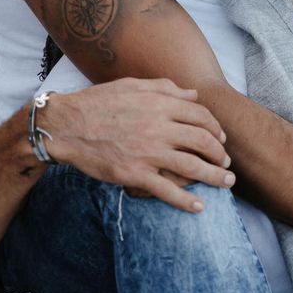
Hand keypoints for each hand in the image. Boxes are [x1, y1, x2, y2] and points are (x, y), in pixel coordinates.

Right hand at [41, 78, 233, 211]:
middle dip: (220, 154)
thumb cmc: (98, 102)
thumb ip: (166, 89)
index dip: (216, 128)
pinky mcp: (135, 174)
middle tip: (226, 162)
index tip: (221, 138)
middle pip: (204, 141)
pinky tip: (199, 207)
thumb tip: (193, 94)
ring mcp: (148, 152)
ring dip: (215, 177)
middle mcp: (159, 128)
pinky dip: (187, 201)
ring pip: (193, 167)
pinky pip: (167, 190)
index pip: (201, 116)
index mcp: (160, 105)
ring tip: (226, 182)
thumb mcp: (133, 86)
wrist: (65, 126)